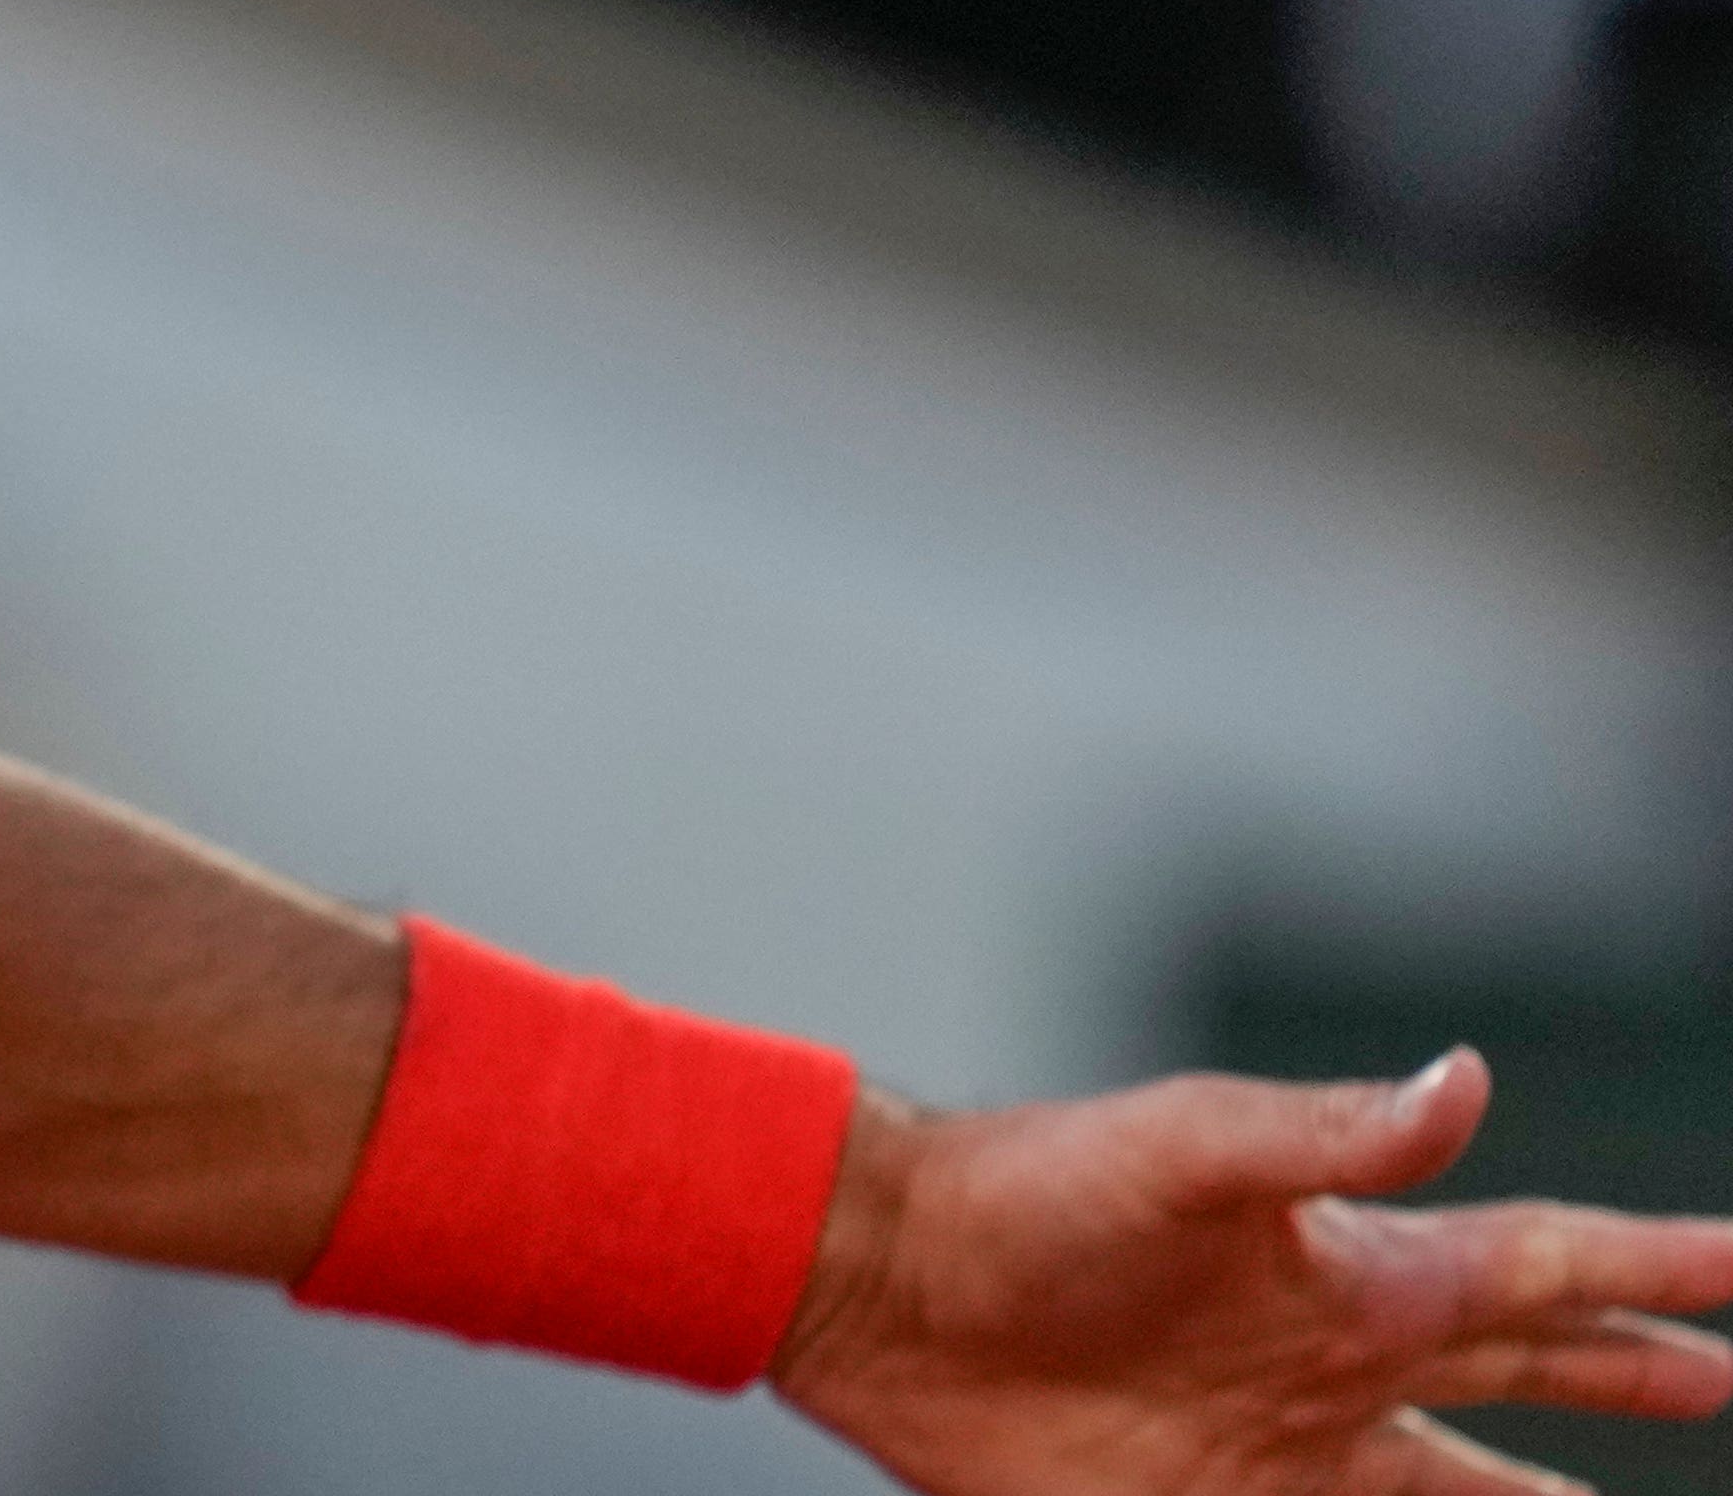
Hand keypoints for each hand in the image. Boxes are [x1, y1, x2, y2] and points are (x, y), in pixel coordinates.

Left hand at [772, 1050, 1732, 1493]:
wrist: (885, 1283)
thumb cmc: (1025, 1193)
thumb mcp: (1185, 1150)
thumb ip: (1328, 1132)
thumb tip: (1468, 1079)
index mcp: (1356, 1267)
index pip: (1547, 1268)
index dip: (1656, 1269)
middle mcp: (1341, 1358)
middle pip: (1529, 1371)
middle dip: (1631, 1375)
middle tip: (1723, 1376)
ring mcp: (1285, 1447)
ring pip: (1463, 1489)